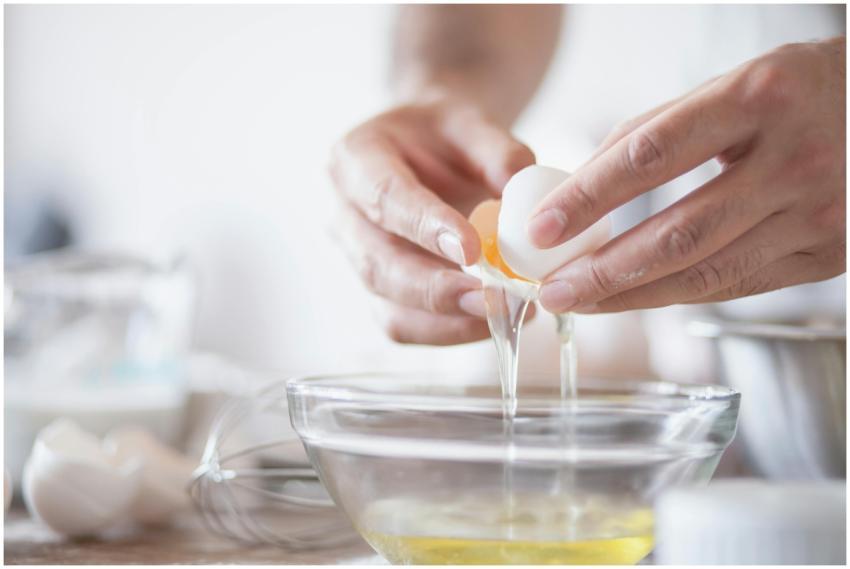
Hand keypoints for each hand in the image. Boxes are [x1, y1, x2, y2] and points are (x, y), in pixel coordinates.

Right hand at [329, 95, 534, 343]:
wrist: (428, 151)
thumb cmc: (444, 135)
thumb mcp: (471, 121)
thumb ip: (497, 149)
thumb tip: (521, 187)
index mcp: (355, 159)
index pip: (384, 197)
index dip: (423, 227)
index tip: (471, 249)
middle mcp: (345, 214)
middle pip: (377, 264)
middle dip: (433, 288)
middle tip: (488, 298)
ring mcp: (358, 258)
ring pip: (387, 304)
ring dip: (444, 319)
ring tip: (500, 314)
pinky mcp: (380, 291)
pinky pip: (404, 324)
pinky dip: (447, 331)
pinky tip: (489, 321)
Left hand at [529, 38, 845, 313]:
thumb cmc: (794, 93)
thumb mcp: (728, 86)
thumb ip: (656, 133)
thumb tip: (578, 187)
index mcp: (759, 97)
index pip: (651, 155)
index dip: (589, 197)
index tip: (541, 227)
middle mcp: (795, 158)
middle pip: (678, 232)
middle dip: (602, 270)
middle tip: (551, 289)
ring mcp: (819, 213)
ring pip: (705, 273)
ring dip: (631, 296)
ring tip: (580, 301)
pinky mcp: (829, 255)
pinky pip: (735, 285)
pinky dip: (676, 295)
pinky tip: (633, 297)